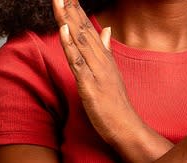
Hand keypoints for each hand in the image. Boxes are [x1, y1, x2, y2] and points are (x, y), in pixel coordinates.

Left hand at [53, 0, 143, 147]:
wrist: (126, 127)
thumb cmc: (117, 103)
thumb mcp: (112, 73)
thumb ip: (106, 50)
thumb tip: (106, 29)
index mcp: (104, 57)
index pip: (88, 28)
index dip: (77, 11)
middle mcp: (101, 60)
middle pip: (83, 30)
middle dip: (71, 9)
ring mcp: (96, 71)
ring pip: (80, 40)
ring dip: (68, 20)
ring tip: (60, 1)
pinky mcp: (90, 85)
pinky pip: (78, 62)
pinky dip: (70, 45)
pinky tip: (64, 30)